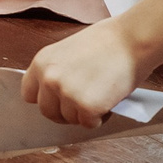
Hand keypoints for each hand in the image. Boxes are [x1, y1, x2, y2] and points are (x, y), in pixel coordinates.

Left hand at [24, 18, 146, 126]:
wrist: (133, 38)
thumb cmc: (109, 40)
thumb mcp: (69, 51)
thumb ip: (59, 71)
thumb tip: (58, 93)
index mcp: (42, 62)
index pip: (29, 94)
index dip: (47, 99)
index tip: (59, 100)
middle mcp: (49, 79)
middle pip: (48, 112)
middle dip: (66, 111)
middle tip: (84, 103)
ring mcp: (67, 94)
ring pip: (70, 119)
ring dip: (85, 114)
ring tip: (102, 96)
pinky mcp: (87, 107)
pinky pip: (89, 124)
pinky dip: (101, 118)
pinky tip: (110, 101)